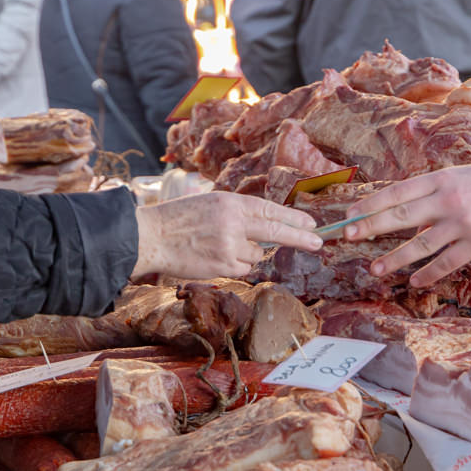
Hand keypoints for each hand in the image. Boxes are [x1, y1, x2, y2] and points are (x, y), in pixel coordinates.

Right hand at [131, 191, 321, 279]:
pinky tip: (214, 257)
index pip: (270, 209)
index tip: (311, 223)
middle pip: (275, 232)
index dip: (292, 217)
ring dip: (247, 253)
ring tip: (219, 246)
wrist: (152, 237)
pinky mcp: (223, 266)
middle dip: (300, 238)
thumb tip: (267, 228)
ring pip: (256, 255)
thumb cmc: (180, 219)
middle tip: (318, 242)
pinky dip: (235, 265)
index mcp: (231, 202)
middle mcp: (234, 222)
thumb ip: (239, 213)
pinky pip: (243, 268)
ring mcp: (229, 246)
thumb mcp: (212, 203)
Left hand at [342, 159, 470, 287]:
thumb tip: (405, 214)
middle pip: (402, 215)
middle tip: (348, 236)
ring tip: (376, 268)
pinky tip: (415, 281)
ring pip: (421, 244)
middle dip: (372, 227)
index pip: (398, 191)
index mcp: (441, 179)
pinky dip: (429, 273)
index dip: (371, 203)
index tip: (350, 214)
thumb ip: (433, 193)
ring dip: (395, 258)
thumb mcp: (459, 177)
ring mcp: (463, 223)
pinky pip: (447, 262)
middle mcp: (448, 199)